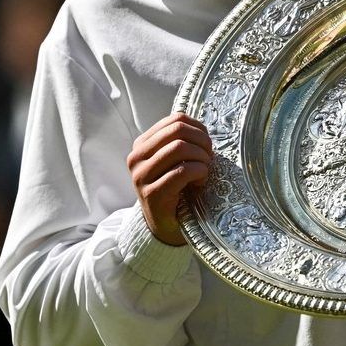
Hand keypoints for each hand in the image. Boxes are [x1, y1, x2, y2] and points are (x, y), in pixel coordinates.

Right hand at [127, 112, 212, 245]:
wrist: (165, 225)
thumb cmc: (175, 188)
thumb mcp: (174, 160)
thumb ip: (180, 141)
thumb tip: (200, 126)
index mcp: (142, 144)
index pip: (176, 119)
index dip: (199, 128)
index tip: (206, 144)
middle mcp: (136, 157)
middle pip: (178, 130)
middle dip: (202, 142)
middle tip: (209, 158)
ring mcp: (141, 176)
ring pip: (180, 148)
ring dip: (201, 158)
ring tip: (204, 171)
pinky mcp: (151, 194)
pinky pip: (182, 171)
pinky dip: (199, 173)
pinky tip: (200, 183)